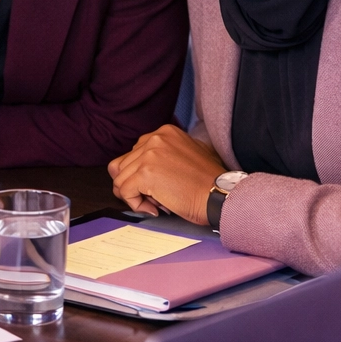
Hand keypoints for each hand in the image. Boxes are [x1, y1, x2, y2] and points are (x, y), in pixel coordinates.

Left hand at [106, 125, 226, 224]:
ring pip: (120, 179)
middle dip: (135, 185)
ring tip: (157, 202)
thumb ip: (165, 154)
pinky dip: (136, 204)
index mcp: (164, 132)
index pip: (133, 153)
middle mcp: (154, 138)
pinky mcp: (145, 173)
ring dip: (135, 195)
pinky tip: (155, 208)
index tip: (155, 187)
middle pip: (122, 166)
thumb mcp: (188, 154)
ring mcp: (148, 155)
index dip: (139, 174)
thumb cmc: (208, 183)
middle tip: (156, 197)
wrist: (220, 195)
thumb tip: (140, 167)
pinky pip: (124, 192)